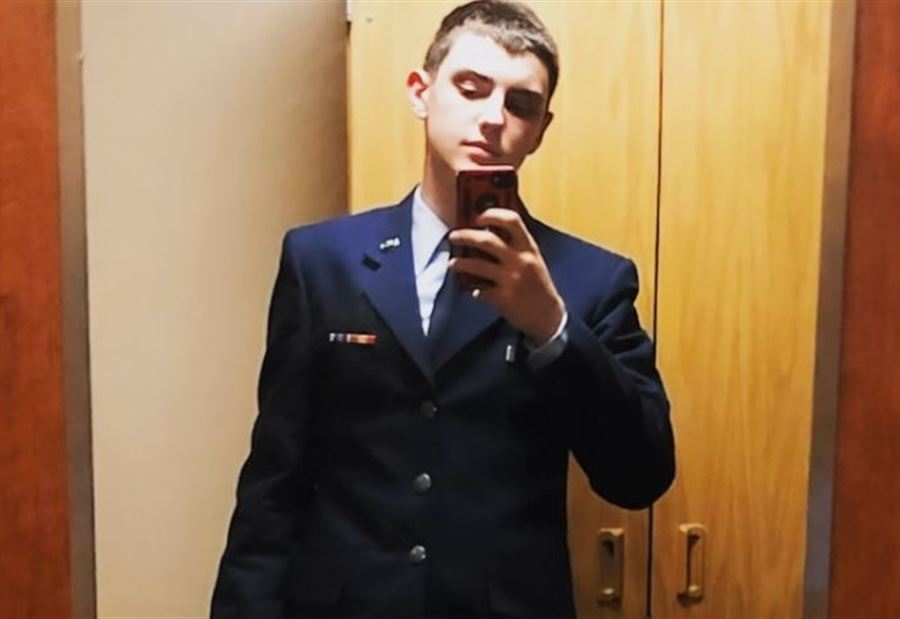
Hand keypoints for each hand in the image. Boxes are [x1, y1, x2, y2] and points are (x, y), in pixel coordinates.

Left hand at [448, 208, 564, 344]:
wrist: (548, 316)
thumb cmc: (538, 286)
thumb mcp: (533, 260)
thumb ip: (516, 246)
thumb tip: (487, 232)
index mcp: (529, 248)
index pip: (512, 221)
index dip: (492, 214)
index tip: (477, 216)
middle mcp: (520, 261)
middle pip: (487, 240)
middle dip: (465, 236)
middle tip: (454, 237)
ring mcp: (511, 280)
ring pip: (477, 265)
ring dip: (460, 263)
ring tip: (453, 263)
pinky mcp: (503, 298)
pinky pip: (479, 291)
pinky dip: (472, 290)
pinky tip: (470, 290)